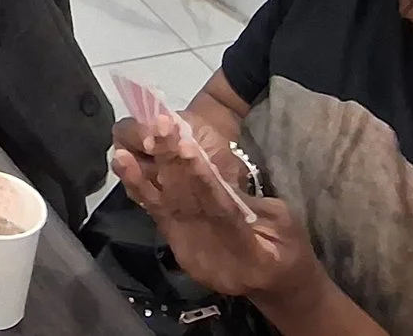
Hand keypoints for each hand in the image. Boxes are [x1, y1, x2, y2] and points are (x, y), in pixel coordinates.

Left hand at [111, 121, 319, 304]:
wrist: (276, 285)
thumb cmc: (289, 250)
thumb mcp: (283, 224)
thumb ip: (250, 202)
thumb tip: (215, 173)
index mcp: (251, 257)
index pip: (220, 212)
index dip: (202, 178)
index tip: (187, 145)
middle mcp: (212, 259)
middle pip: (186, 206)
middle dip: (170, 163)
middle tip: (160, 126)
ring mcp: (190, 254)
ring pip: (163, 210)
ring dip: (142, 177)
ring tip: (123, 153)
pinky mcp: (177, 245)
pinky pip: (156, 214)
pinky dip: (140, 188)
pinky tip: (124, 166)